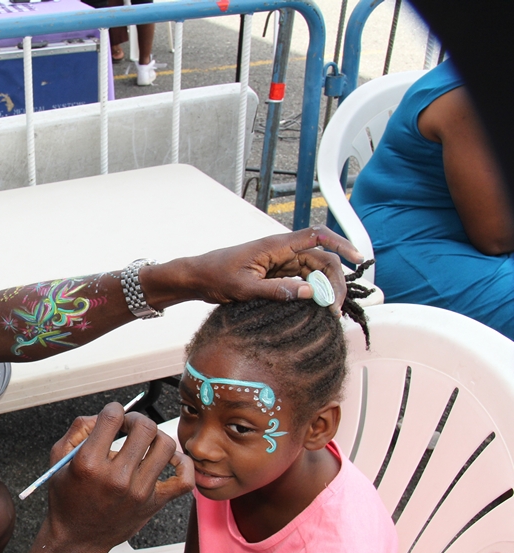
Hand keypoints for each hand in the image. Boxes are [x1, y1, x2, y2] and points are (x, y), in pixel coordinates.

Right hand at [44, 404, 193, 552]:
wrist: (77, 539)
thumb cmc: (67, 500)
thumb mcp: (58, 459)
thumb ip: (78, 429)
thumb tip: (103, 415)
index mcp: (89, 463)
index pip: (113, 417)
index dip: (113, 410)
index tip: (112, 416)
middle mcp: (116, 477)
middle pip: (144, 428)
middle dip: (136, 419)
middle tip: (129, 427)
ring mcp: (139, 492)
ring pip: (166, 445)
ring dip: (156, 437)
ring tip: (145, 442)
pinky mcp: (154, 503)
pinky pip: (184, 479)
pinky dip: (183, 464)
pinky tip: (169, 460)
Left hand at [157, 227, 364, 311]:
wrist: (197, 277)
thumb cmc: (216, 277)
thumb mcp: (245, 288)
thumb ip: (278, 290)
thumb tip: (311, 293)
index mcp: (276, 245)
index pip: (317, 236)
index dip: (341, 244)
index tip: (358, 258)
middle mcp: (282, 251)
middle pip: (321, 259)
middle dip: (335, 281)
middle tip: (336, 308)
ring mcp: (280, 262)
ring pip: (313, 272)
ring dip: (325, 289)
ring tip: (330, 313)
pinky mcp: (276, 273)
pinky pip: (301, 280)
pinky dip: (312, 292)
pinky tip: (318, 308)